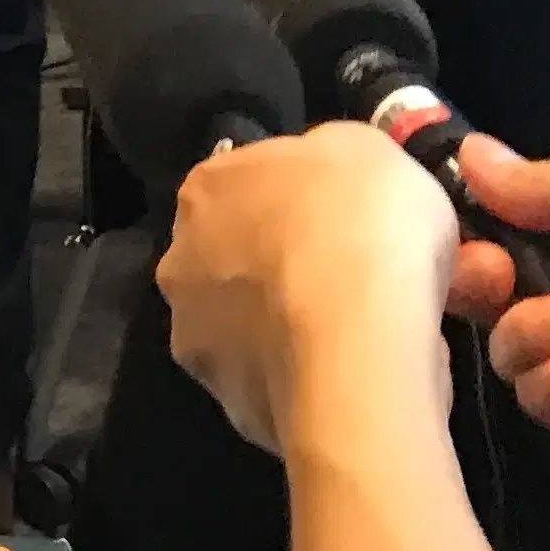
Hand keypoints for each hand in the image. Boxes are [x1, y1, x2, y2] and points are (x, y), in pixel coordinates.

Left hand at [160, 126, 459, 458]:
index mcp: (206, 186)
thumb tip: (327, 177)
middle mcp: (179, 257)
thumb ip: (334, 158)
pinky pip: (266, 383)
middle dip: (276, 268)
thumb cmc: (365, 225)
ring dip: (280, 328)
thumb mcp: (370, 151)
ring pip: (241, 325)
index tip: (340, 224)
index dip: (297, 204)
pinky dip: (298, 380)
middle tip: (343, 282)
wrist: (358, 338)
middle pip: (231, 256)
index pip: (246, 185)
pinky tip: (342, 381)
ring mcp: (193, 332)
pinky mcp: (223, 399)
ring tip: (348, 340)